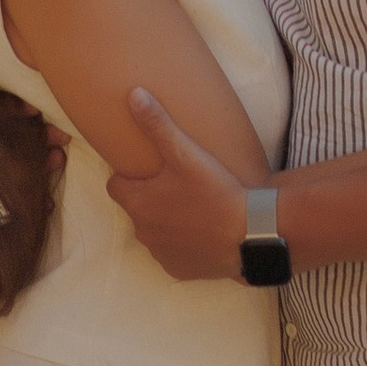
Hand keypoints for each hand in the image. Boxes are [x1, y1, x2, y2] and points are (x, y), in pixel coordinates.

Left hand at [107, 87, 252, 282]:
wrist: (250, 235)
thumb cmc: (215, 191)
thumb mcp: (186, 153)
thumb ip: (157, 124)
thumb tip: (133, 95)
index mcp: (138, 203)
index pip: (116, 186)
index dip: (130, 176)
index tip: (149, 170)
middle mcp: (142, 232)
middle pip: (136, 209)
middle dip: (149, 199)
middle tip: (177, 186)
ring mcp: (160, 254)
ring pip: (153, 233)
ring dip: (165, 222)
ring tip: (192, 208)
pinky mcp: (179, 271)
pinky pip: (172, 254)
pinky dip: (181, 245)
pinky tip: (202, 232)